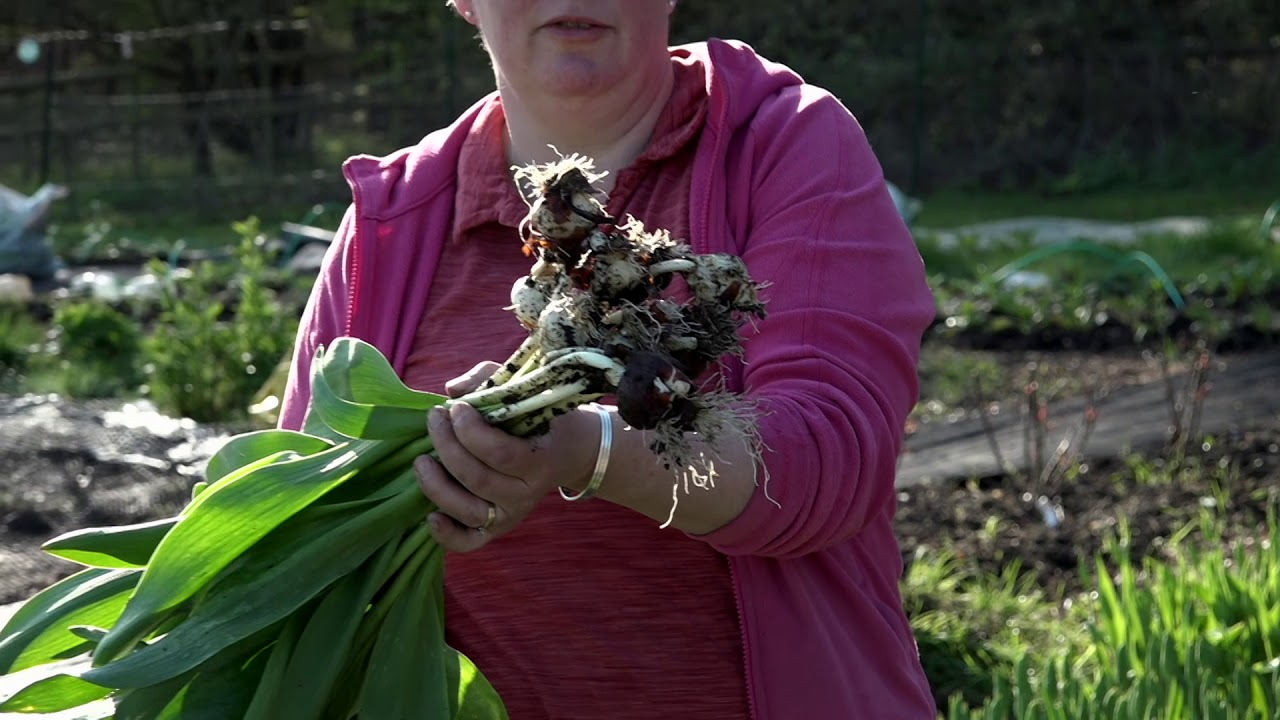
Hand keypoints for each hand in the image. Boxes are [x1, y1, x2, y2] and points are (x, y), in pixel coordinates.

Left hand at [414, 362, 597, 551]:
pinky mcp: (495, 529)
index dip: (470, 431)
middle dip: (446, 446)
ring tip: (421, 460)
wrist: (567, 451)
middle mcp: (526, 494)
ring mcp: (510, 515)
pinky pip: (469, 542)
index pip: (500, 453)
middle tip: (434, 419)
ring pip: (467, 510)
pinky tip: (430, 516)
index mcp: (538, 461)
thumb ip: (489, 379)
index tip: (456, 407)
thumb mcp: (523, 391)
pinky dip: (447, 535)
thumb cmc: (540, 416)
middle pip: (477, 479)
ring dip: (436, 485)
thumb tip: (453, 390)